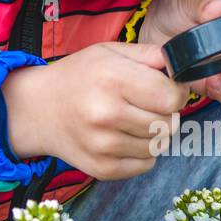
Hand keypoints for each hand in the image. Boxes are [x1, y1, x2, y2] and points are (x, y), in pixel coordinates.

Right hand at [0, 41, 189, 180]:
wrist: (36, 109)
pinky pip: (145, 164)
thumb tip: (184, 65)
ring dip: (154, 133)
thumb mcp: (110, 52)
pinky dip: (142, 152)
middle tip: (146, 105)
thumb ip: (150, 55)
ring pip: (159, 145)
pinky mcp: (102, 168)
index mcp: (113, 79)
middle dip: (165, 113)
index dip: (176, 93)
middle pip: (169, 123)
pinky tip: (124, 137)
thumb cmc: (79, 76)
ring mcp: (103, 145)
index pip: (172, 97)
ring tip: (132, 120)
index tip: (167, 89)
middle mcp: (107, 113)